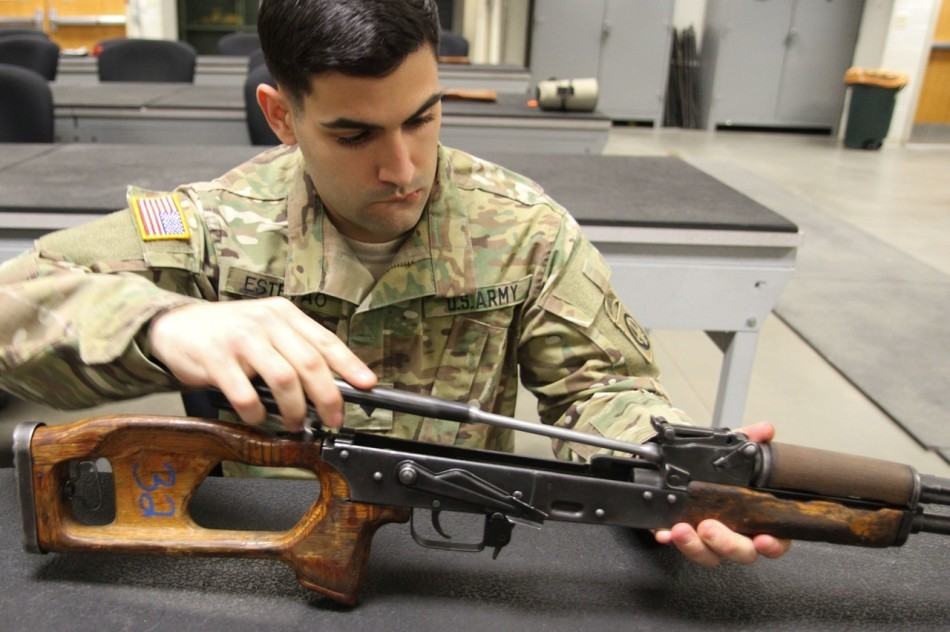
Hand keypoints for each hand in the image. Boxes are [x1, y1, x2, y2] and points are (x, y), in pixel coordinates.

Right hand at [148, 297, 375, 429]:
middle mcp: (266, 322)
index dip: (350, 365)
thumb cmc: (227, 333)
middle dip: (327, 397)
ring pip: (283, 378)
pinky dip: (257, 413)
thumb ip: (295, 349)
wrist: (174, 326)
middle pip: (309, 362)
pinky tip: (259, 419)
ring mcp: (241, 338)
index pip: (325, 341)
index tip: (367, 386)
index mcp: (284, 314)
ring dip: (294, 408)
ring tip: (295, 423)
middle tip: (332, 419)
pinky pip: (245, 393)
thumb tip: (331, 384)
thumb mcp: (266, 330)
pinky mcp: (215, 358)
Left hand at [653, 422, 791, 565]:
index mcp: (759, 518)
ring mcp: (712, 541)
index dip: (774, 544)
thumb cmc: (721, 472)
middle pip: (741, 552)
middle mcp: (738, 534)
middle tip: (709, 528)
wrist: (686, 470)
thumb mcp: (734, 453)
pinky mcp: (687, 540)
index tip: (764, 540)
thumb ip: (750, 440)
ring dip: (694, 545)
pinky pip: (681, 547)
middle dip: (726, 543)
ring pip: (710, 555)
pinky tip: (665, 533)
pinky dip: (672, 540)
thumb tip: (765, 430)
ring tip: (682, 529)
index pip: (776, 540)